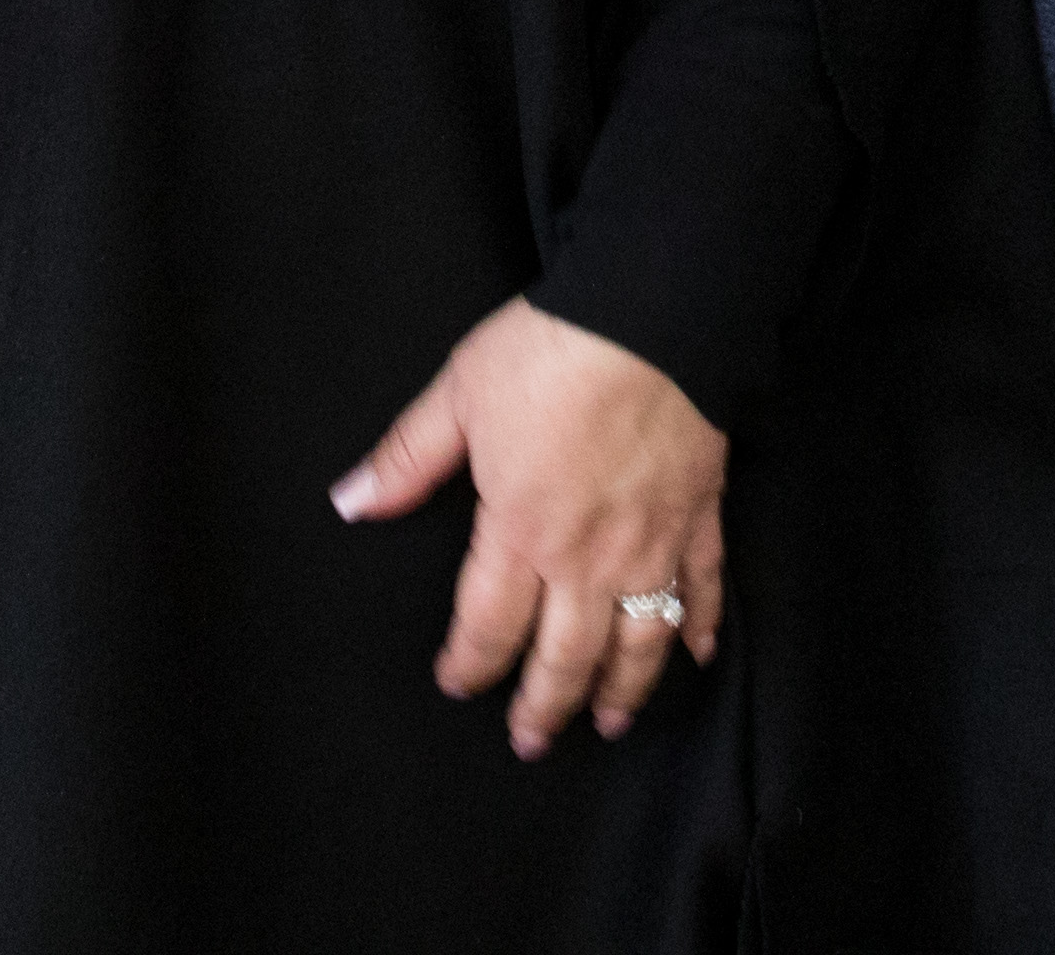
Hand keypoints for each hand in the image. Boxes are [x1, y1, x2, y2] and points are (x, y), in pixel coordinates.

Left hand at [329, 297, 730, 752]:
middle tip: (530, 741)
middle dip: (544, 707)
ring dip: (622, 690)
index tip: (456, 682)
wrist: (653, 313)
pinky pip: (703, 588)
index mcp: (520, 530)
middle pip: (565, 656)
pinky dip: (700, 627)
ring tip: (610, 723)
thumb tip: (351, 502)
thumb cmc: (551, 351)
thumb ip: (406, 459)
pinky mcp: (699, 515)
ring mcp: (650, 542)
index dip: (469, 665)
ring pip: (638, 642)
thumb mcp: (458, 394)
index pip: (488, 626)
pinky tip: (695, 654)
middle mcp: (587, 556)